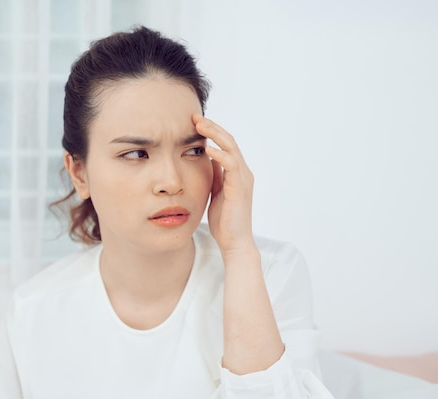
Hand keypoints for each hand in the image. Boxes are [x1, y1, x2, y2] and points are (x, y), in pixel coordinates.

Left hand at [193, 114, 255, 256]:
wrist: (234, 242)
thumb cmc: (224, 221)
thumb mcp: (215, 192)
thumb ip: (214, 176)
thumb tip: (205, 159)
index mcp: (236, 173)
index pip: (225, 144)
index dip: (211, 131)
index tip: (193, 122)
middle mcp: (243, 172)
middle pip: (229, 140)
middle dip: (212, 127)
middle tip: (194, 117)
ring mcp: (243, 179)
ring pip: (231, 147)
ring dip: (215, 134)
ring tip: (199, 125)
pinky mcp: (240, 188)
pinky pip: (232, 165)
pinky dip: (220, 155)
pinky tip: (207, 148)